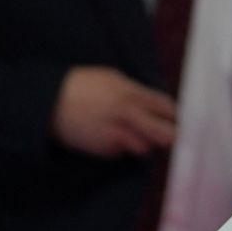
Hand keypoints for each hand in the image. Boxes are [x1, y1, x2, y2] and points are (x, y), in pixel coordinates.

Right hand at [51, 66, 177, 157]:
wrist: (51, 102)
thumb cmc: (83, 85)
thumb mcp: (113, 79)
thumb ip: (136, 92)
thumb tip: (155, 103)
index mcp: (131, 94)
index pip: (165, 107)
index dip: (175, 115)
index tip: (180, 120)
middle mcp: (127, 116)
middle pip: (164, 134)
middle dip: (172, 137)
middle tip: (175, 138)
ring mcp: (116, 135)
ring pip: (145, 147)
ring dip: (145, 143)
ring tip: (137, 135)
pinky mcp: (105, 150)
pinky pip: (123, 152)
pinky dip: (123, 147)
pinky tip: (113, 137)